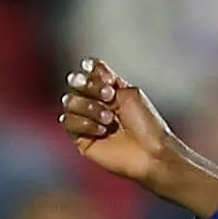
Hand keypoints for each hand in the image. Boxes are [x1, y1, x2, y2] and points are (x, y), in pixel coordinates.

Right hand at [58, 59, 217, 218]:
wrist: (150, 151)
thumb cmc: (146, 124)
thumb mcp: (129, 92)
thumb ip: (106, 78)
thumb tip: (85, 67)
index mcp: (108, 90)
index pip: (88, 71)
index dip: (93, 73)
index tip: (108, 81)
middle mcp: (95, 103)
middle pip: (75, 84)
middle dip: (90, 88)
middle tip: (109, 97)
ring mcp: (86, 120)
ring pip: (69, 102)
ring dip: (89, 107)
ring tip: (109, 119)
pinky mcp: (81, 138)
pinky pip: (67, 122)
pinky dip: (84, 123)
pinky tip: (101, 130)